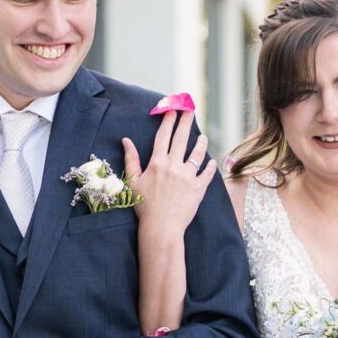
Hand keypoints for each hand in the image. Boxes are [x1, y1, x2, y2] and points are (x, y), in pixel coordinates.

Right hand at [125, 112, 218, 245]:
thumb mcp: (133, 181)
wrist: (161, 227)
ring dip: (201, 143)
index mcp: (157, 163)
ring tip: (203, 137)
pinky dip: (210, 166)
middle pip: (181, 138)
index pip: (163, 136)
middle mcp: (173, 166)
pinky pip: (207, 173)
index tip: (172, 109)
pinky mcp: (198, 188)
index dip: (168, 120)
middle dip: (185, 122)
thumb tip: (126, 140)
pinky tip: (212, 161)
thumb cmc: (144, 206)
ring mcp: (187, 176)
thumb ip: (131, 159)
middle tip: (190, 110)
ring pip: (197, 154)